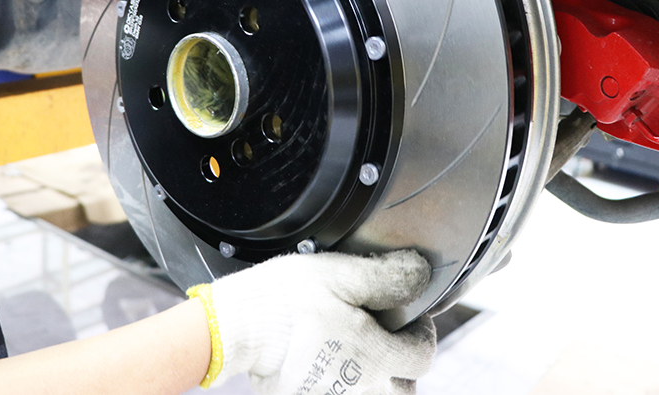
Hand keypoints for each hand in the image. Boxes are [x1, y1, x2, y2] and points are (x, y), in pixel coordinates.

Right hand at [188, 250, 435, 394]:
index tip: (408, 319)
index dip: (420, 333)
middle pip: (403, 389)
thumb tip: (421, 274)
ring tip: (357, 358)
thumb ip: (387, 277)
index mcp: (377, 357)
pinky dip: (341, 388)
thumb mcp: (341, 274)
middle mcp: (362, 390)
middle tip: (384, 342)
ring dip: (374, 382)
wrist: (236, 328)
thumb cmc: (285, 300)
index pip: (422, 356)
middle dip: (401, 367)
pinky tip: (328, 369)